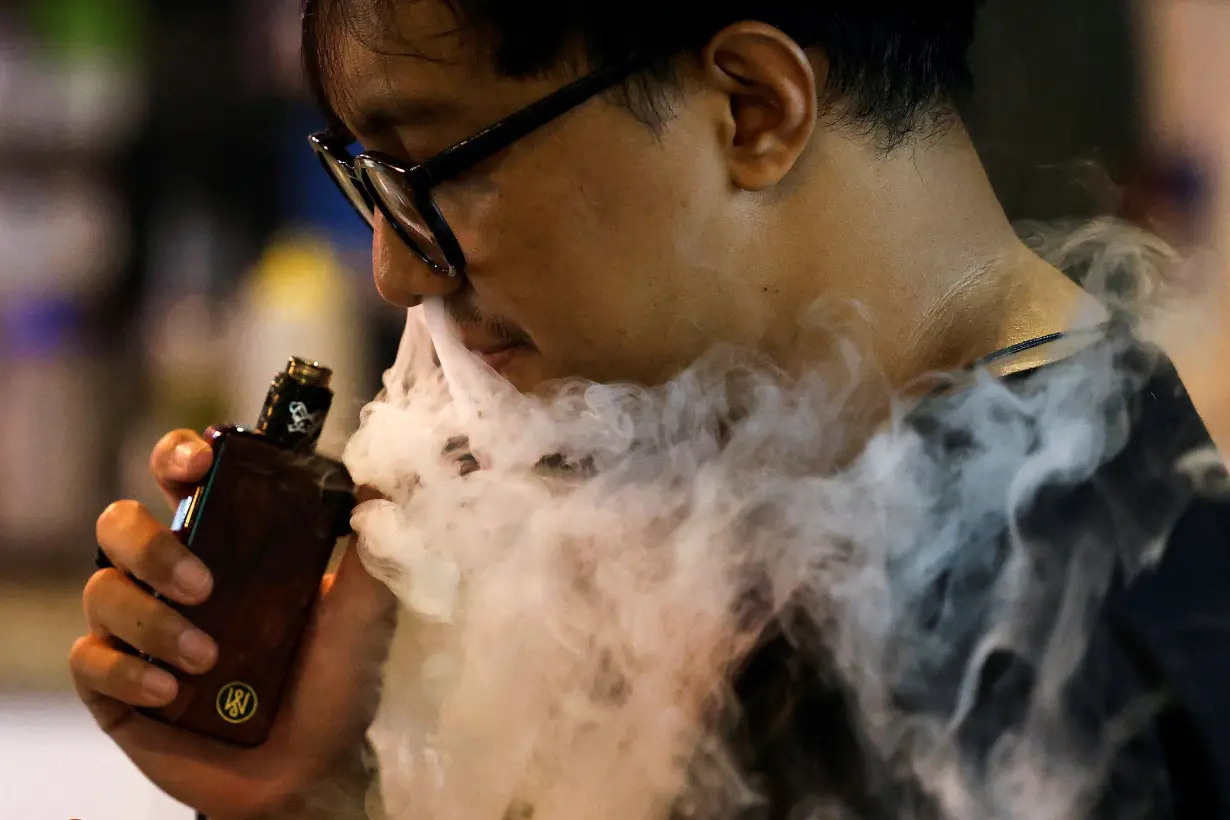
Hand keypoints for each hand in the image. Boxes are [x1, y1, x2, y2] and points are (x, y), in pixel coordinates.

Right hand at [69, 429, 396, 818]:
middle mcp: (174, 576)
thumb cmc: (338, 682)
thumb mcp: (365, 612)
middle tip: (205, 584)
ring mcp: (140, 630)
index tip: (198, 465)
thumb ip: (373, 548)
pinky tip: (172, 692)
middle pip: (119, 524)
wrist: (314, 768)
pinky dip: (128, 672)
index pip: (182, 477)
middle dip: (152, 545)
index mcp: (228, 543)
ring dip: (153, 621)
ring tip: (208, 658)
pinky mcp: (117, 687)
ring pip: (101, 590)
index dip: (177, 456)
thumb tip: (382, 483)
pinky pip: (89, 660)